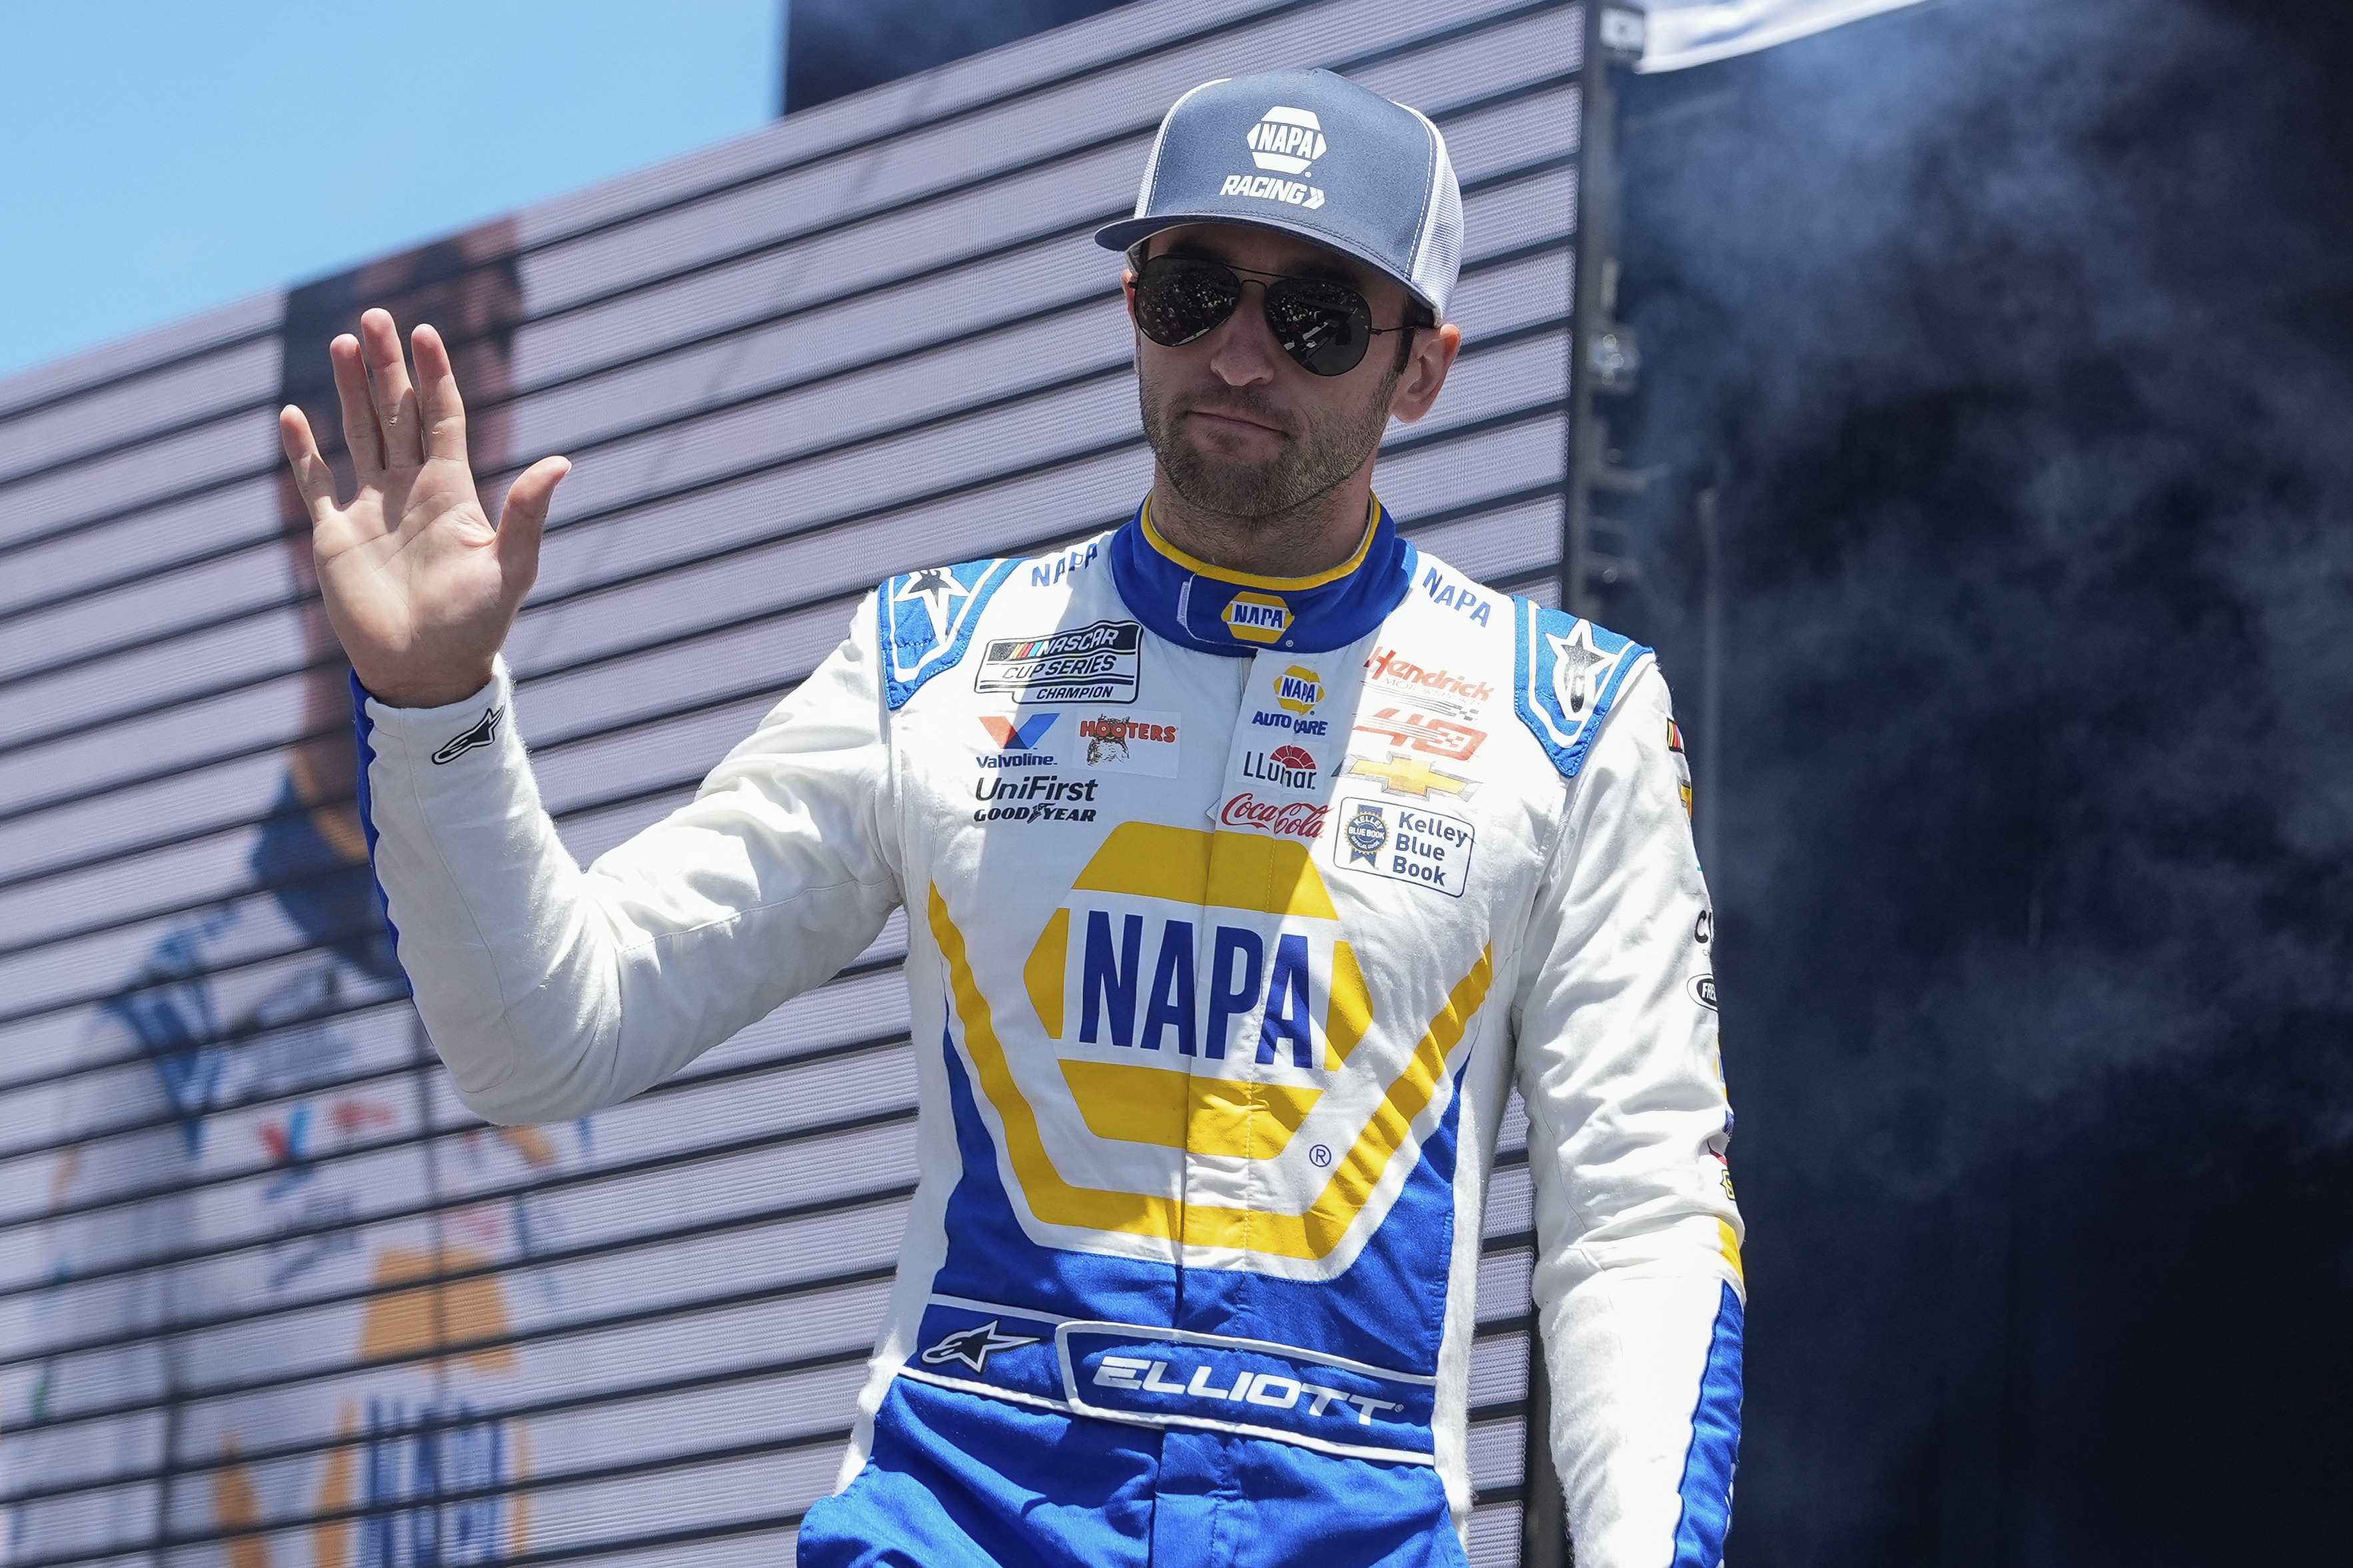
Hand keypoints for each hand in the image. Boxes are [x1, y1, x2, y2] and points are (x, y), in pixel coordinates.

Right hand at [280, 308, 568, 708]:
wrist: (427, 672)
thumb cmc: (477, 624)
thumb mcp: (511, 567)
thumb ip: (527, 512)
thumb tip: (561, 461)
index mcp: (451, 491)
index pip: (442, 418)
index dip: (434, 375)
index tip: (426, 332)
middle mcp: (409, 490)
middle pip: (397, 413)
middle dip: (387, 367)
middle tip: (376, 318)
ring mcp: (371, 508)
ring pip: (358, 434)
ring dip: (349, 391)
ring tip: (343, 343)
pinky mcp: (335, 535)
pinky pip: (315, 484)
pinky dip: (302, 452)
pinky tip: (292, 415)